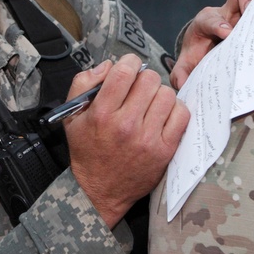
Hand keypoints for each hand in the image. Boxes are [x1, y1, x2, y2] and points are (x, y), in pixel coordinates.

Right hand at [65, 55, 188, 227]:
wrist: (101, 190)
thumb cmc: (88, 151)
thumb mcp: (72, 116)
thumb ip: (83, 82)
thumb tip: (109, 65)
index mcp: (102, 113)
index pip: (125, 71)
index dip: (130, 62)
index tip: (130, 68)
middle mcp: (126, 124)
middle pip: (149, 79)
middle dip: (144, 79)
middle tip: (139, 90)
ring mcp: (148, 138)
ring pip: (167, 94)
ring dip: (159, 94)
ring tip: (150, 104)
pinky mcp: (165, 149)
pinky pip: (182, 115)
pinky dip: (175, 110)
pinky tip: (163, 116)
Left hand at [170, 0, 253, 89]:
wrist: (208, 46)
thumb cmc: (200, 54)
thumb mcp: (187, 65)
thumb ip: (182, 73)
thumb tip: (183, 83)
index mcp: (206, 22)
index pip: (210, 18)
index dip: (218, 23)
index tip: (227, 33)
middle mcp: (228, 10)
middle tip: (252, 11)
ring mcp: (246, 9)